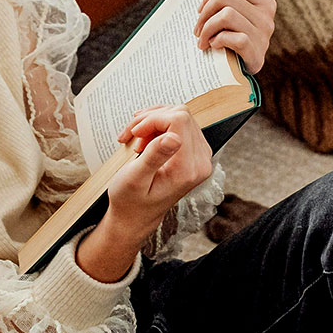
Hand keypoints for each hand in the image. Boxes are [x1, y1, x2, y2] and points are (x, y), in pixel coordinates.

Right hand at [103, 106, 214, 236]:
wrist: (135, 217)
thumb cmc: (131, 202)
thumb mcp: (135, 179)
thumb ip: (154, 156)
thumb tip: (174, 137)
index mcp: (189, 169)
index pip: (179, 120)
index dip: (153, 119)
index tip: (134, 133)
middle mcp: (201, 162)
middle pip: (181, 115)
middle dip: (152, 119)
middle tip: (132, 135)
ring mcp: (200, 156)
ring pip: (180, 116)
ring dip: (154, 121)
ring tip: (136, 138)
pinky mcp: (194, 153)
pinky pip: (180, 125)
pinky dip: (159, 126)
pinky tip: (144, 138)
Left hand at [194, 0, 274, 74]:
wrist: (239, 75)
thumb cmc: (234, 38)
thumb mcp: (238, 9)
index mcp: (265, 1)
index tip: (202, 10)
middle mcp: (268, 15)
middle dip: (204, 12)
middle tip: (197, 29)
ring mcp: (264, 35)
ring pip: (225, 14)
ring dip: (206, 29)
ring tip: (202, 40)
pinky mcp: (256, 53)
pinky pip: (230, 37)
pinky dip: (216, 41)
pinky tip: (214, 47)